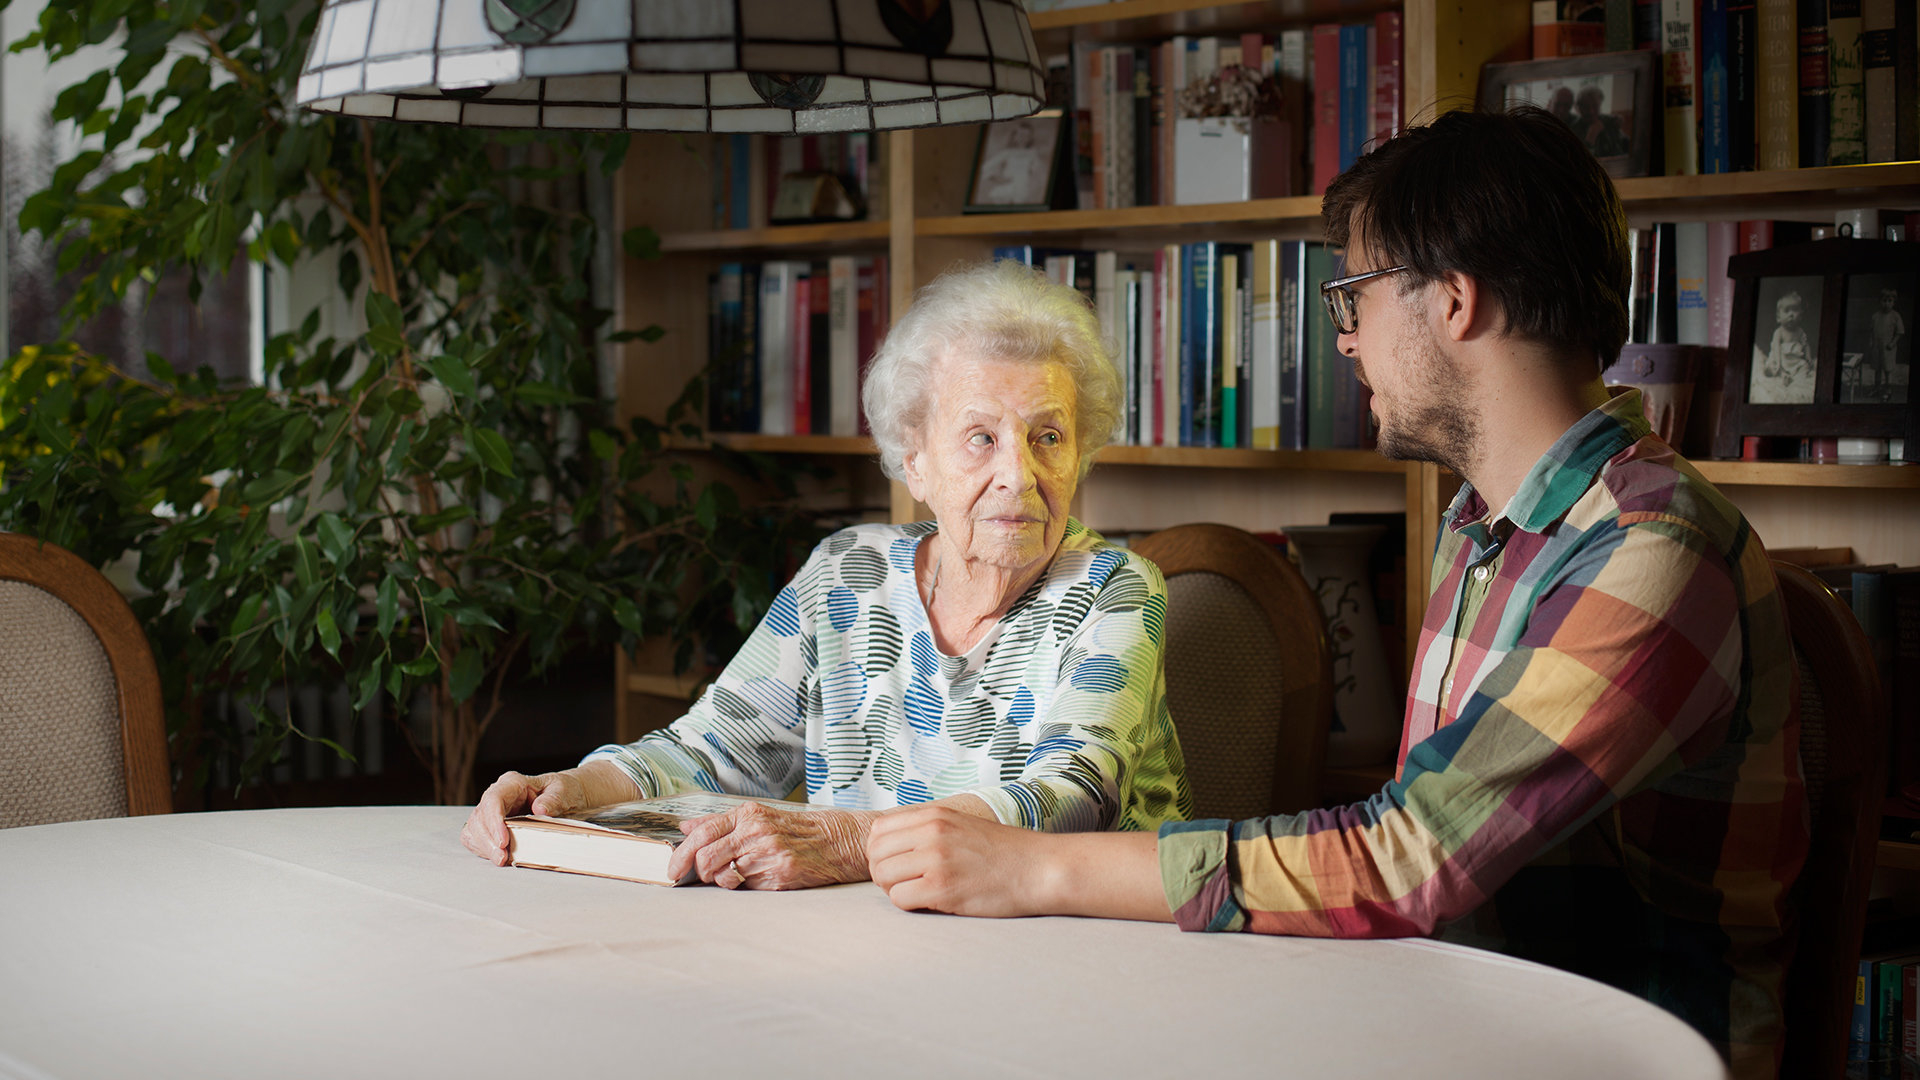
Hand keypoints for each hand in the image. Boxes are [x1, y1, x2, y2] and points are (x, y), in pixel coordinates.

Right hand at [460, 769, 589, 865]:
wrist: (565, 799)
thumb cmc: (562, 792)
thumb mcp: (563, 791)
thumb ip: (552, 799)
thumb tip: (540, 808)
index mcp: (512, 783)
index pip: (494, 799)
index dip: (494, 820)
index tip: (503, 840)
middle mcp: (497, 796)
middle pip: (480, 816)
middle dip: (488, 840)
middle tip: (502, 857)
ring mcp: (492, 811)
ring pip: (474, 829)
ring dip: (485, 847)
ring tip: (501, 860)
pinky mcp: (491, 826)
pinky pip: (477, 838)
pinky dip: (484, 849)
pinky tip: (497, 857)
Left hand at [667, 802, 873, 889]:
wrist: (836, 841)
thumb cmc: (794, 829)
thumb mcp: (758, 817)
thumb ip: (719, 822)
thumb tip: (684, 827)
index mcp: (748, 814)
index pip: (703, 833)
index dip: (681, 853)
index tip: (671, 868)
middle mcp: (757, 832)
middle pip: (707, 858)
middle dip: (698, 872)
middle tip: (704, 875)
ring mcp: (769, 854)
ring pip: (725, 876)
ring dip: (724, 880)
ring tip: (738, 874)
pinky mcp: (780, 875)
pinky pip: (747, 888)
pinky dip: (746, 887)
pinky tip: (758, 878)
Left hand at [867, 806, 1050, 916]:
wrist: (1040, 868)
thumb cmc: (1004, 852)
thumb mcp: (963, 824)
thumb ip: (929, 828)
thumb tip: (892, 843)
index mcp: (935, 814)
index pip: (878, 830)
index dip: (880, 851)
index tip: (896, 864)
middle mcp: (932, 832)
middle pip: (875, 855)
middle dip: (883, 873)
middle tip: (905, 883)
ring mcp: (937, 860)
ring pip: (883, 877)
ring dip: (895, 889)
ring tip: (920, 892)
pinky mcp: (943, 889)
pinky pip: (900, 899)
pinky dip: (910, 904)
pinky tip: (932, 902)